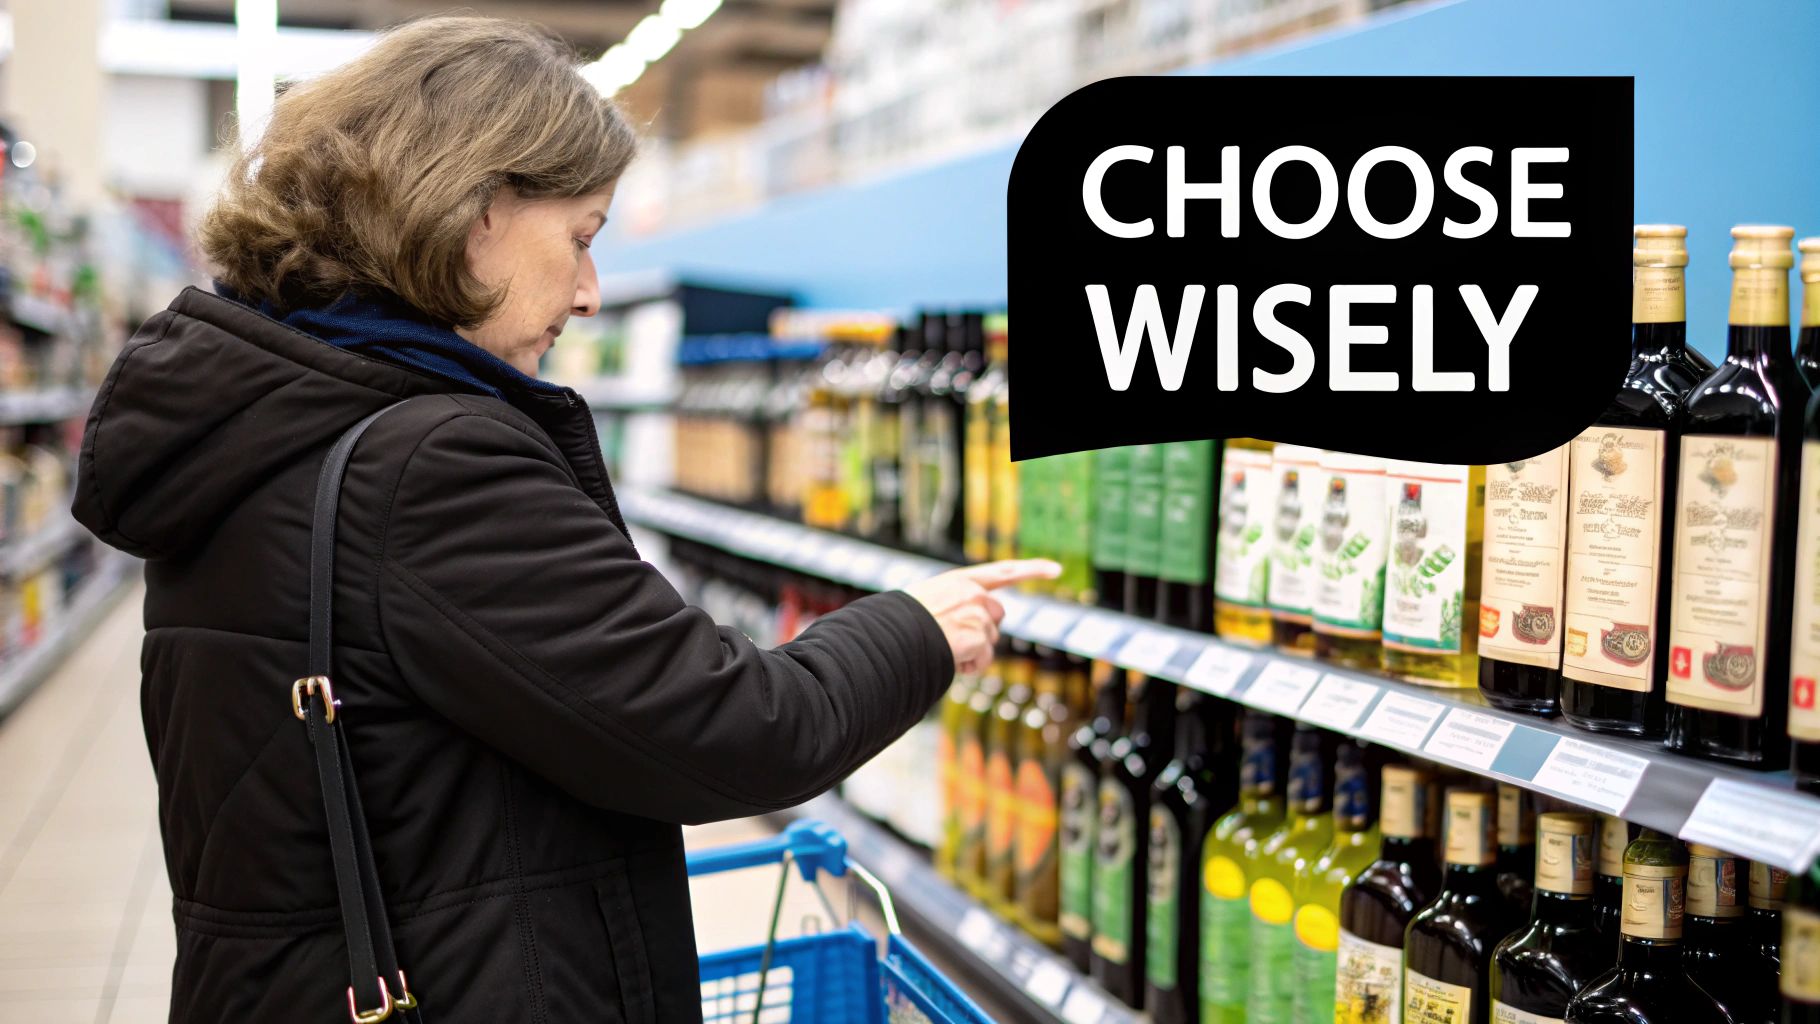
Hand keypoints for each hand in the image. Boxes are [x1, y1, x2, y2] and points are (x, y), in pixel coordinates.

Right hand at [901, 559, 1062, 674]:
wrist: (890, 635)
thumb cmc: (897, 624)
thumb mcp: (925, 602)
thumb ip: (953, 605)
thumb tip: (974, 630)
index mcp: (958, 580)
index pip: (1002, 571)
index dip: (1032, 570)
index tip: (1056, 570)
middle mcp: (972, 593)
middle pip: (997, 616)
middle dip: (983, 631)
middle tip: (954, 639)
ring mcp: (977, 614)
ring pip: (990, 640)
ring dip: (973, 650)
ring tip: (943, 647)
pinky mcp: (978, 636)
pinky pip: (981, 660)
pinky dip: (968, 666)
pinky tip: (949, 658)